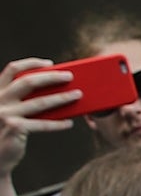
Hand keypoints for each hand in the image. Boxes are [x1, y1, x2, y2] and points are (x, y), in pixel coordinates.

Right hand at [0, 59, 78, 181]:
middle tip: (70, 77)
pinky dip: (58, 123)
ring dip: (61, 98)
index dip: (31, 63)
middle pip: (28, 82)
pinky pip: (42, 124)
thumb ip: (23, 100)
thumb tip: (55, 90)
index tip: (50, 64)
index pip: (12, 70)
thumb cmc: (7, 131)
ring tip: (78, 95)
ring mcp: (5, 114)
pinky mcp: (14, 128)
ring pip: (39, 102)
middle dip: (52, 77)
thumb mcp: (11, 111)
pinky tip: (69, 123)